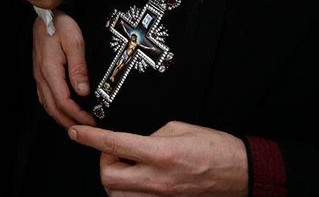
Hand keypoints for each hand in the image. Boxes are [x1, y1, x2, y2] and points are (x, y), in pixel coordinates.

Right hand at [32, 10, 95, 127]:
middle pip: (53, 108)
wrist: (45, 15)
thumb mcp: (74, 42)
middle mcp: (41, 76)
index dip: (77, 115)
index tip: (92, 121)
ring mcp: (38, 76)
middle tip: (87, 131)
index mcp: (50, 70)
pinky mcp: (40, 73)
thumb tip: (83, 92)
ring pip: (47, 105)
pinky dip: (55, 108)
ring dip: (61, 117)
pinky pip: (45, 97)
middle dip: (69, 122)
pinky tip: (64, 110)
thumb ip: (78, 68)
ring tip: (77, 125)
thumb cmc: (60, 25)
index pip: (63, 101)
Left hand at [69, 121, 247, 196]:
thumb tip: (133, 141)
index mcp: (160, 153)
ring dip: (114, 178)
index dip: (89, 137)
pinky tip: (137, 178)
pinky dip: (129, 191)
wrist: (242, 172)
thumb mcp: (179, 128)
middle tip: (113, 151)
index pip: (113, 144)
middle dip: (103, 162)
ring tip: (127, 164)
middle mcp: (157, 179)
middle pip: (108, 177)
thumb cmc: (217, 148)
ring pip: (117, 195)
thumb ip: (150, 134)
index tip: (76, 132)